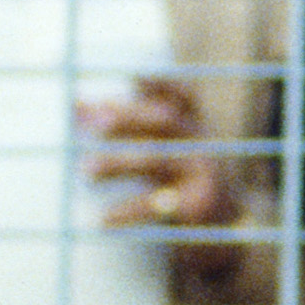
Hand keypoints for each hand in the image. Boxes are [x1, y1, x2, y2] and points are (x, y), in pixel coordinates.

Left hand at [83, 80, 235, 233]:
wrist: (227, 227)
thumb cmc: (180, 180)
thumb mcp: (165, 150)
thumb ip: (127, 127)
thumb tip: (76, 106)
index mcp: (191, 127)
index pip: (183, 98)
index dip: (164, 85)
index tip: (136, 76)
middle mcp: (199, 146)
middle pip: (166, 123)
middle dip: (130, 119)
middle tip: (96, 122)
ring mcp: (201, 177)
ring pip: (157, 162)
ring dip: (119, 164)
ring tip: (87, 171)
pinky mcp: (196, 209)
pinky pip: (157, 207)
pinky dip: (127, 213)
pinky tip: (103, 220)